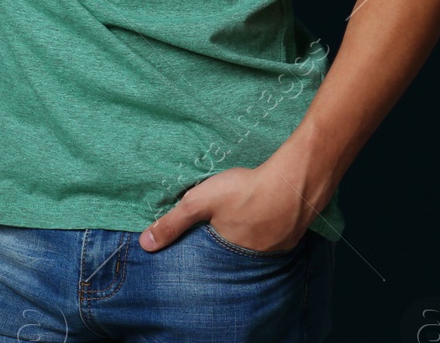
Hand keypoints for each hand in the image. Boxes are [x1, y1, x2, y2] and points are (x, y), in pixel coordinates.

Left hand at [139, 154, 331, 254]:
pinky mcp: (294, 234)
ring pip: (258, 243)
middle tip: (227, 220)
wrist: (293, 181)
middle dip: (229, 238)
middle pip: (236, 251)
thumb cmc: (243, 191)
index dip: (206, 242)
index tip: (204, 231)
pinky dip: (270, 225)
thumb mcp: (199, 203)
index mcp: (230, 254)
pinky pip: (277, 235)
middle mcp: (256, 258)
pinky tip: (268, 212)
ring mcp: (278, 247)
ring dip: (251, 232)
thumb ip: (172, 223)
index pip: (212, 256)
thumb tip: (145, 245)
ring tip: (245, 216)